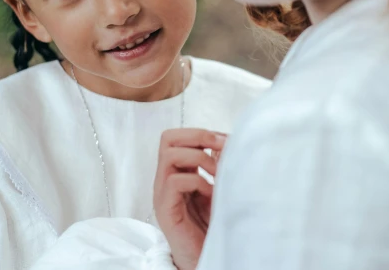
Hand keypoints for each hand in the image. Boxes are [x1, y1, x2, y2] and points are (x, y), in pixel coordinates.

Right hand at [153, 128, 225, 269]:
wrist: (205, 258)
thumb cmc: (213, 225)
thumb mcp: (219, 188)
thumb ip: (218, 166)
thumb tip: (226, 142)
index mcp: (177, 172)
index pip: (176, 137)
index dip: (201, 132)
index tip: (226, 141)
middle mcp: (165, 180)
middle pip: (168, 138)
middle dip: (198, 136)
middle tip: (221, 147)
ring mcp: (163, 194)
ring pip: (169, 155)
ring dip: (200, 158)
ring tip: (217, 174)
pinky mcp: (166, 210)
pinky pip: (175, 181)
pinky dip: (198, 181)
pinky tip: (211, 194)